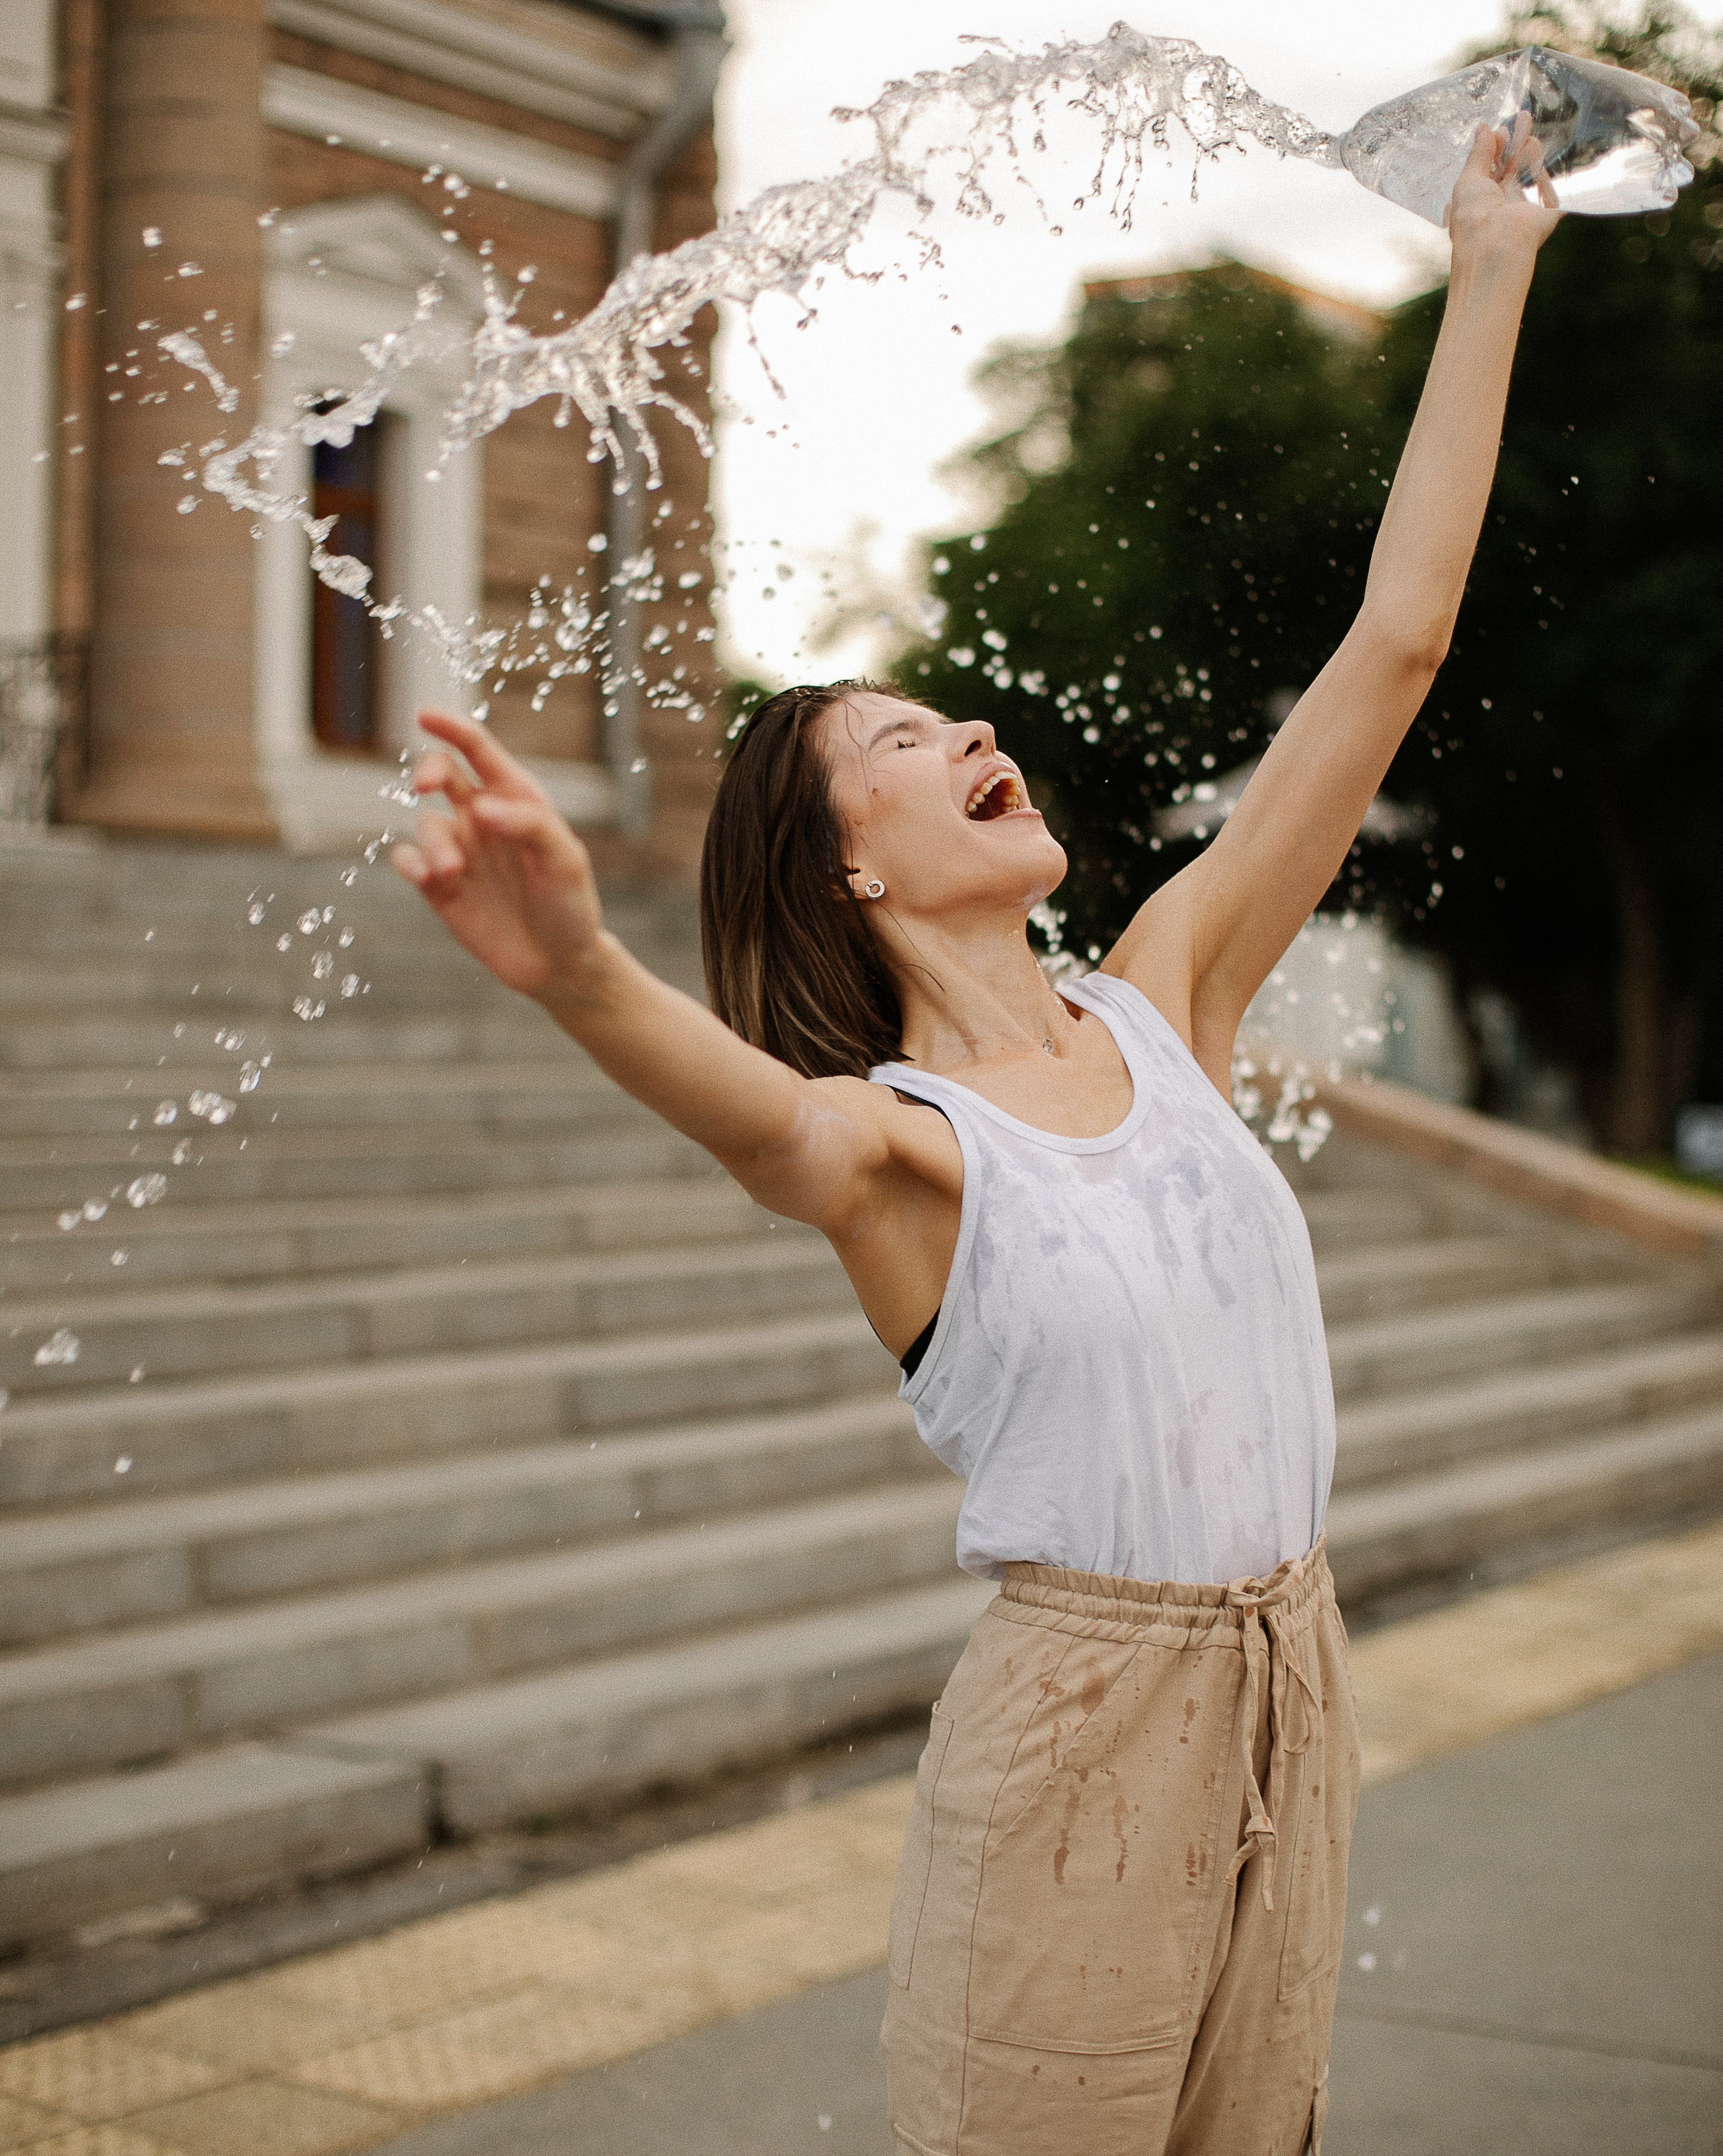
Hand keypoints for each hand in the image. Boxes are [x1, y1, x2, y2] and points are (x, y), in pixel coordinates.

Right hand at [391, 712, 605, 1000]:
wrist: (558, 964)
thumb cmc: (570, 905)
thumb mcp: (565, 861)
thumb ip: (529, 825)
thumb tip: (481, 805)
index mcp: (516, 798)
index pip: (478, 750)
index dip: (451, 727)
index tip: (424, 715)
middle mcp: (482, 817)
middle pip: (442, 773)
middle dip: (428, 771)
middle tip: (427, 786)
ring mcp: (459, 849)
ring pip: (427, 824)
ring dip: (435, 841)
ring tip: (455, 870)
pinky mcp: (438, 885)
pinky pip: (409, 860)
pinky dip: (411, 862)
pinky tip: (429, 876)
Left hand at [1447, 117, 1561, 263]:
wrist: (1497, 244)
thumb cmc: (1473, 218)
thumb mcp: (1468, 179)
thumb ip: (1478, 154)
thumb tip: (1483, 130)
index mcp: (1478, 202)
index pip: (1488, 170)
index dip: (1494, 147)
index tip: (1500, 129)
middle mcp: (1499, 206)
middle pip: (1510, 167)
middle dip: (1515, 141)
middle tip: (1523, 116)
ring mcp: (1521, 210)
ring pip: (1528, 173)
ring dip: (1528, 148)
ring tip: (1529, 125)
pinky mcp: (1543, 214)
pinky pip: (1547, 189)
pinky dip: (1543, 168)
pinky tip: (1538, 147)